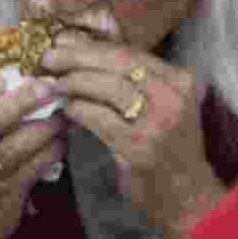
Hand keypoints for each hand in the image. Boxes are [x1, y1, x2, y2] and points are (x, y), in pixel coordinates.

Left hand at [43, 34, 222, 238]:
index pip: (129, 52)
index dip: (91, 44)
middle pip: (118, 63)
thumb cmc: (167, 148)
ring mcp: (160, 121)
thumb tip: (81, 50)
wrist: (188, 198)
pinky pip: (100, 118)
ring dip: (75, 81)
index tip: (62, 40)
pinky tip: (67, 109)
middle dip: (78, 56)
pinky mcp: (142, 147)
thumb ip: (130, 80)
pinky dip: (79, 109)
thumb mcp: (161, 105)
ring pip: (109, 87)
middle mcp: (175, 95)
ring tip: (55, 83)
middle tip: (49, 57)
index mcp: (180, 80)